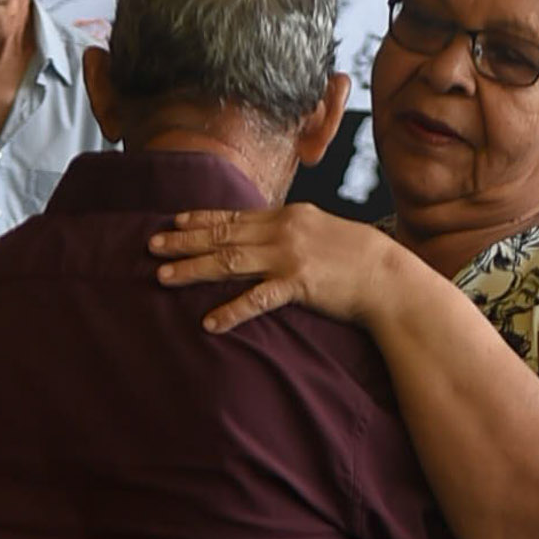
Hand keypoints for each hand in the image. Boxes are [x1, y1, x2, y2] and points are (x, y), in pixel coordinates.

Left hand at [147, 204, 398, 335]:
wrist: (386, 274)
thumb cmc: (355, 257)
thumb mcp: (319, 232)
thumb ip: (288, 232)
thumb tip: (263, 237)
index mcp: (285, 216)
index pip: (233, 216)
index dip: (200, 219)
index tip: (173, 222)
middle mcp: (281, 231)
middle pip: (222, 235)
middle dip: (184, 241)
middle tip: (152, 246)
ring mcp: (288, 256)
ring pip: (230, 261)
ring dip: (193, 269)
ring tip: (164, 277)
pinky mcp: (299, 284)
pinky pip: (257, 299)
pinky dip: (231, 311)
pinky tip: (210, 322)